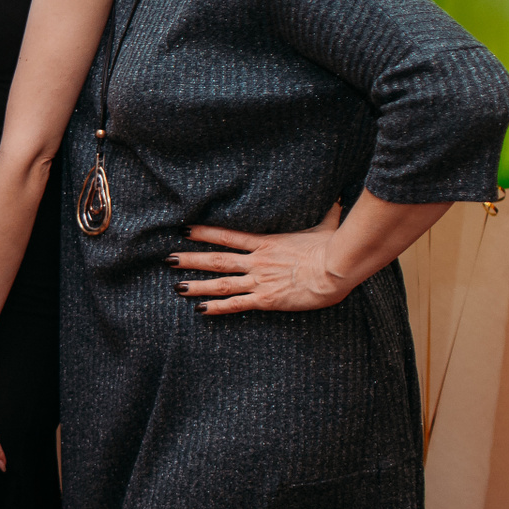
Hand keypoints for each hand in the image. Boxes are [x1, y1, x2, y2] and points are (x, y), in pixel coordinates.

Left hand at [171, 203, 347, 313]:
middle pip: (216, 259)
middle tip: (168, 258)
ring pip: (221, 283)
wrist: (336, 268)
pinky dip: (217, 308)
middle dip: (191, 259)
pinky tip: (200, 310)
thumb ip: (328, 213)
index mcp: (266, 243)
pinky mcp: (267, 299)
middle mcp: (257, 261)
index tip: (185, 230)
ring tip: (176, 286)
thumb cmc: (333, 248)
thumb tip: (340, 198)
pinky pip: (237, 304)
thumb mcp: (327, 226)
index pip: (227, 236)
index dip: (204, 233)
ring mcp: (260, 280)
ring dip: (197, 285)